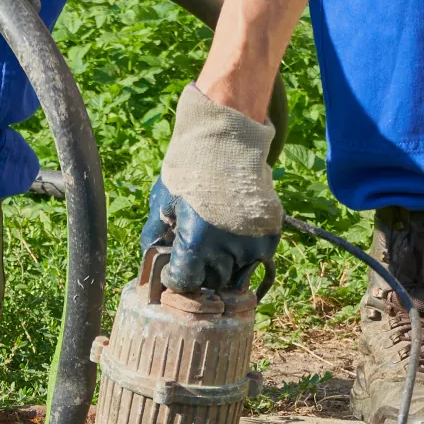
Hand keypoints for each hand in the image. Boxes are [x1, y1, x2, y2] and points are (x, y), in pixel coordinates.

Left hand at [140, 84, 281, 292]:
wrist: (228, 140)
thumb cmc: (190, 169)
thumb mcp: (163, 202)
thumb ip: (155, 237)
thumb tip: (153, 262)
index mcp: (197, 242)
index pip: (186, 283)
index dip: (178, 278)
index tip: (178, 268)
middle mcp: (227, 248)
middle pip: (212, 281)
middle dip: (202, 272)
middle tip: (198, 251)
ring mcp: (252, 242)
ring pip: (236, 274)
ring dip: (226, 264)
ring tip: (218, 238)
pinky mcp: (271, 234)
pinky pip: (257, 258)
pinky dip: (246, 252)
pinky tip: (236, 230)